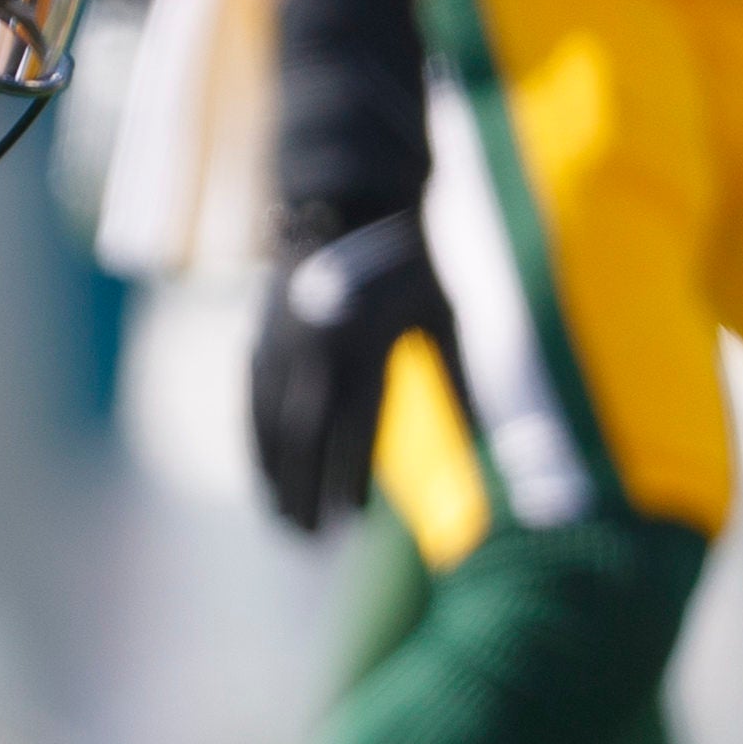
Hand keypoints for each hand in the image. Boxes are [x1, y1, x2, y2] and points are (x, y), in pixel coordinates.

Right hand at [250, 211, 454, 531]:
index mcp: (367, 345)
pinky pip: (251, 399)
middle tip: (308, 542)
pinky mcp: (259, 335)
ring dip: (273, 476)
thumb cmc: (410, 265)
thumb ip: (462, 379)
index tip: (353, 520)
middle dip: (304, 492)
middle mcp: (316, 349)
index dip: (349, 477)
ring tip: (281, 521)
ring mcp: (281, 342)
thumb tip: (492, 443)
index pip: (355, 428)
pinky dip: (253, 441)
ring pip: (269, 422)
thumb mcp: (445, 314)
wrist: (345, 201)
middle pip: (304, 437)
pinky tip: (261, 471)